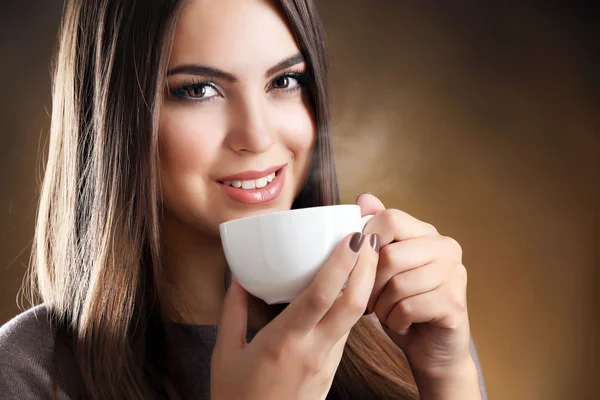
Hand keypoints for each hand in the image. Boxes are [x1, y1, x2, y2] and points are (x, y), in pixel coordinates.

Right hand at [211, 231, 379, 399]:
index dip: (341, 264)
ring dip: (365, 284)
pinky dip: (354, 305)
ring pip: (354, 317)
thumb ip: (232, 311)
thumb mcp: (225, 353)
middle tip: (372, 237)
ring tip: (367, 256)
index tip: (353, 237)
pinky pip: (347, 331)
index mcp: (284, 341)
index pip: (321, 295)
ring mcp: (327, 362)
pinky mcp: (331, 370)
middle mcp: (313, 350)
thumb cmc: (237, 398)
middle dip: (367, 268)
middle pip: (352, 303)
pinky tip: (350, 290)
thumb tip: (237, 277)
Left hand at [358, 194, 476, 385]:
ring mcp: (455, 274)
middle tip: (372, 300)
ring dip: (382, 306)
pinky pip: (407, 307)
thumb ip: (376, 233)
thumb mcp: (383, 269)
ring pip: (397, 284)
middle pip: (389, 255)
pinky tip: (402, 324)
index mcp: (428, 234)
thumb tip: (364, 198)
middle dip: (371, 284)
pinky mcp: (455, 303)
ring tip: (388, 312)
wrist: (430, 350)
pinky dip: (395, 321)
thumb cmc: (401, 305)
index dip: (366, 243)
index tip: (361, 267)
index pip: (390, 219)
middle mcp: (447, 248)